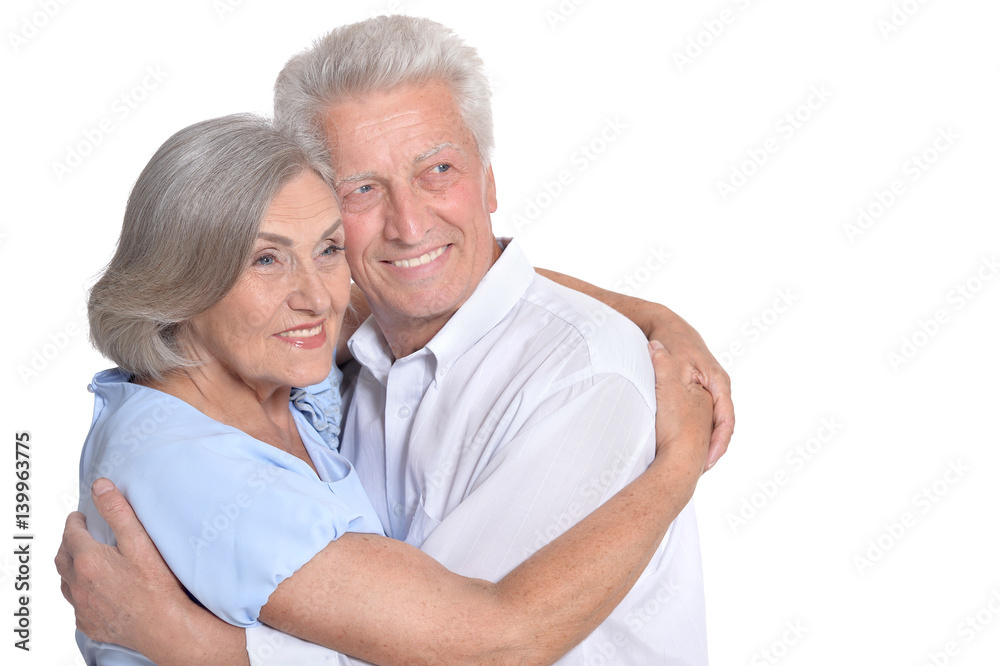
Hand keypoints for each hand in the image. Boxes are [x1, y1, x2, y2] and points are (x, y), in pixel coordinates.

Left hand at [54, 478, 186, 650]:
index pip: (71, 533)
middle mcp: (78, 584)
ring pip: (65, 582)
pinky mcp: (89, 623)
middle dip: (68, 543)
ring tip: (84, 561)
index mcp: (88, 560)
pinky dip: (80, 592)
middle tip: (80, 535)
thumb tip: (100, 486)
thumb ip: (118, 511)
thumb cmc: (156, 586)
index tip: (80, 517)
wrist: (164, 627)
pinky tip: (95, 590)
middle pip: (62, 557)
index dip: (75, 521)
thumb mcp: (139, 541)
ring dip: (71, 568)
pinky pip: (76, 605)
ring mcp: (82, 606)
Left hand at [645, 306, 733, 471]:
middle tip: (702, 471)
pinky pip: (706, 416)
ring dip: (708, 443)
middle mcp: (720, 387)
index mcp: (719, 382)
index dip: (718, 442)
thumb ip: (667, 375)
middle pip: (723, 425)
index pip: (726, 419)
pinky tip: (691, 448)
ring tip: (699, 466)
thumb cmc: (672, 341)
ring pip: (715, 422)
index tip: (708, 462)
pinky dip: (701, 433)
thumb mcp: (671, 361)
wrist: (668, 325)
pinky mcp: (701, 391)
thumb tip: (667, 396)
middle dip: (715, 449)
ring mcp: (712, 390)